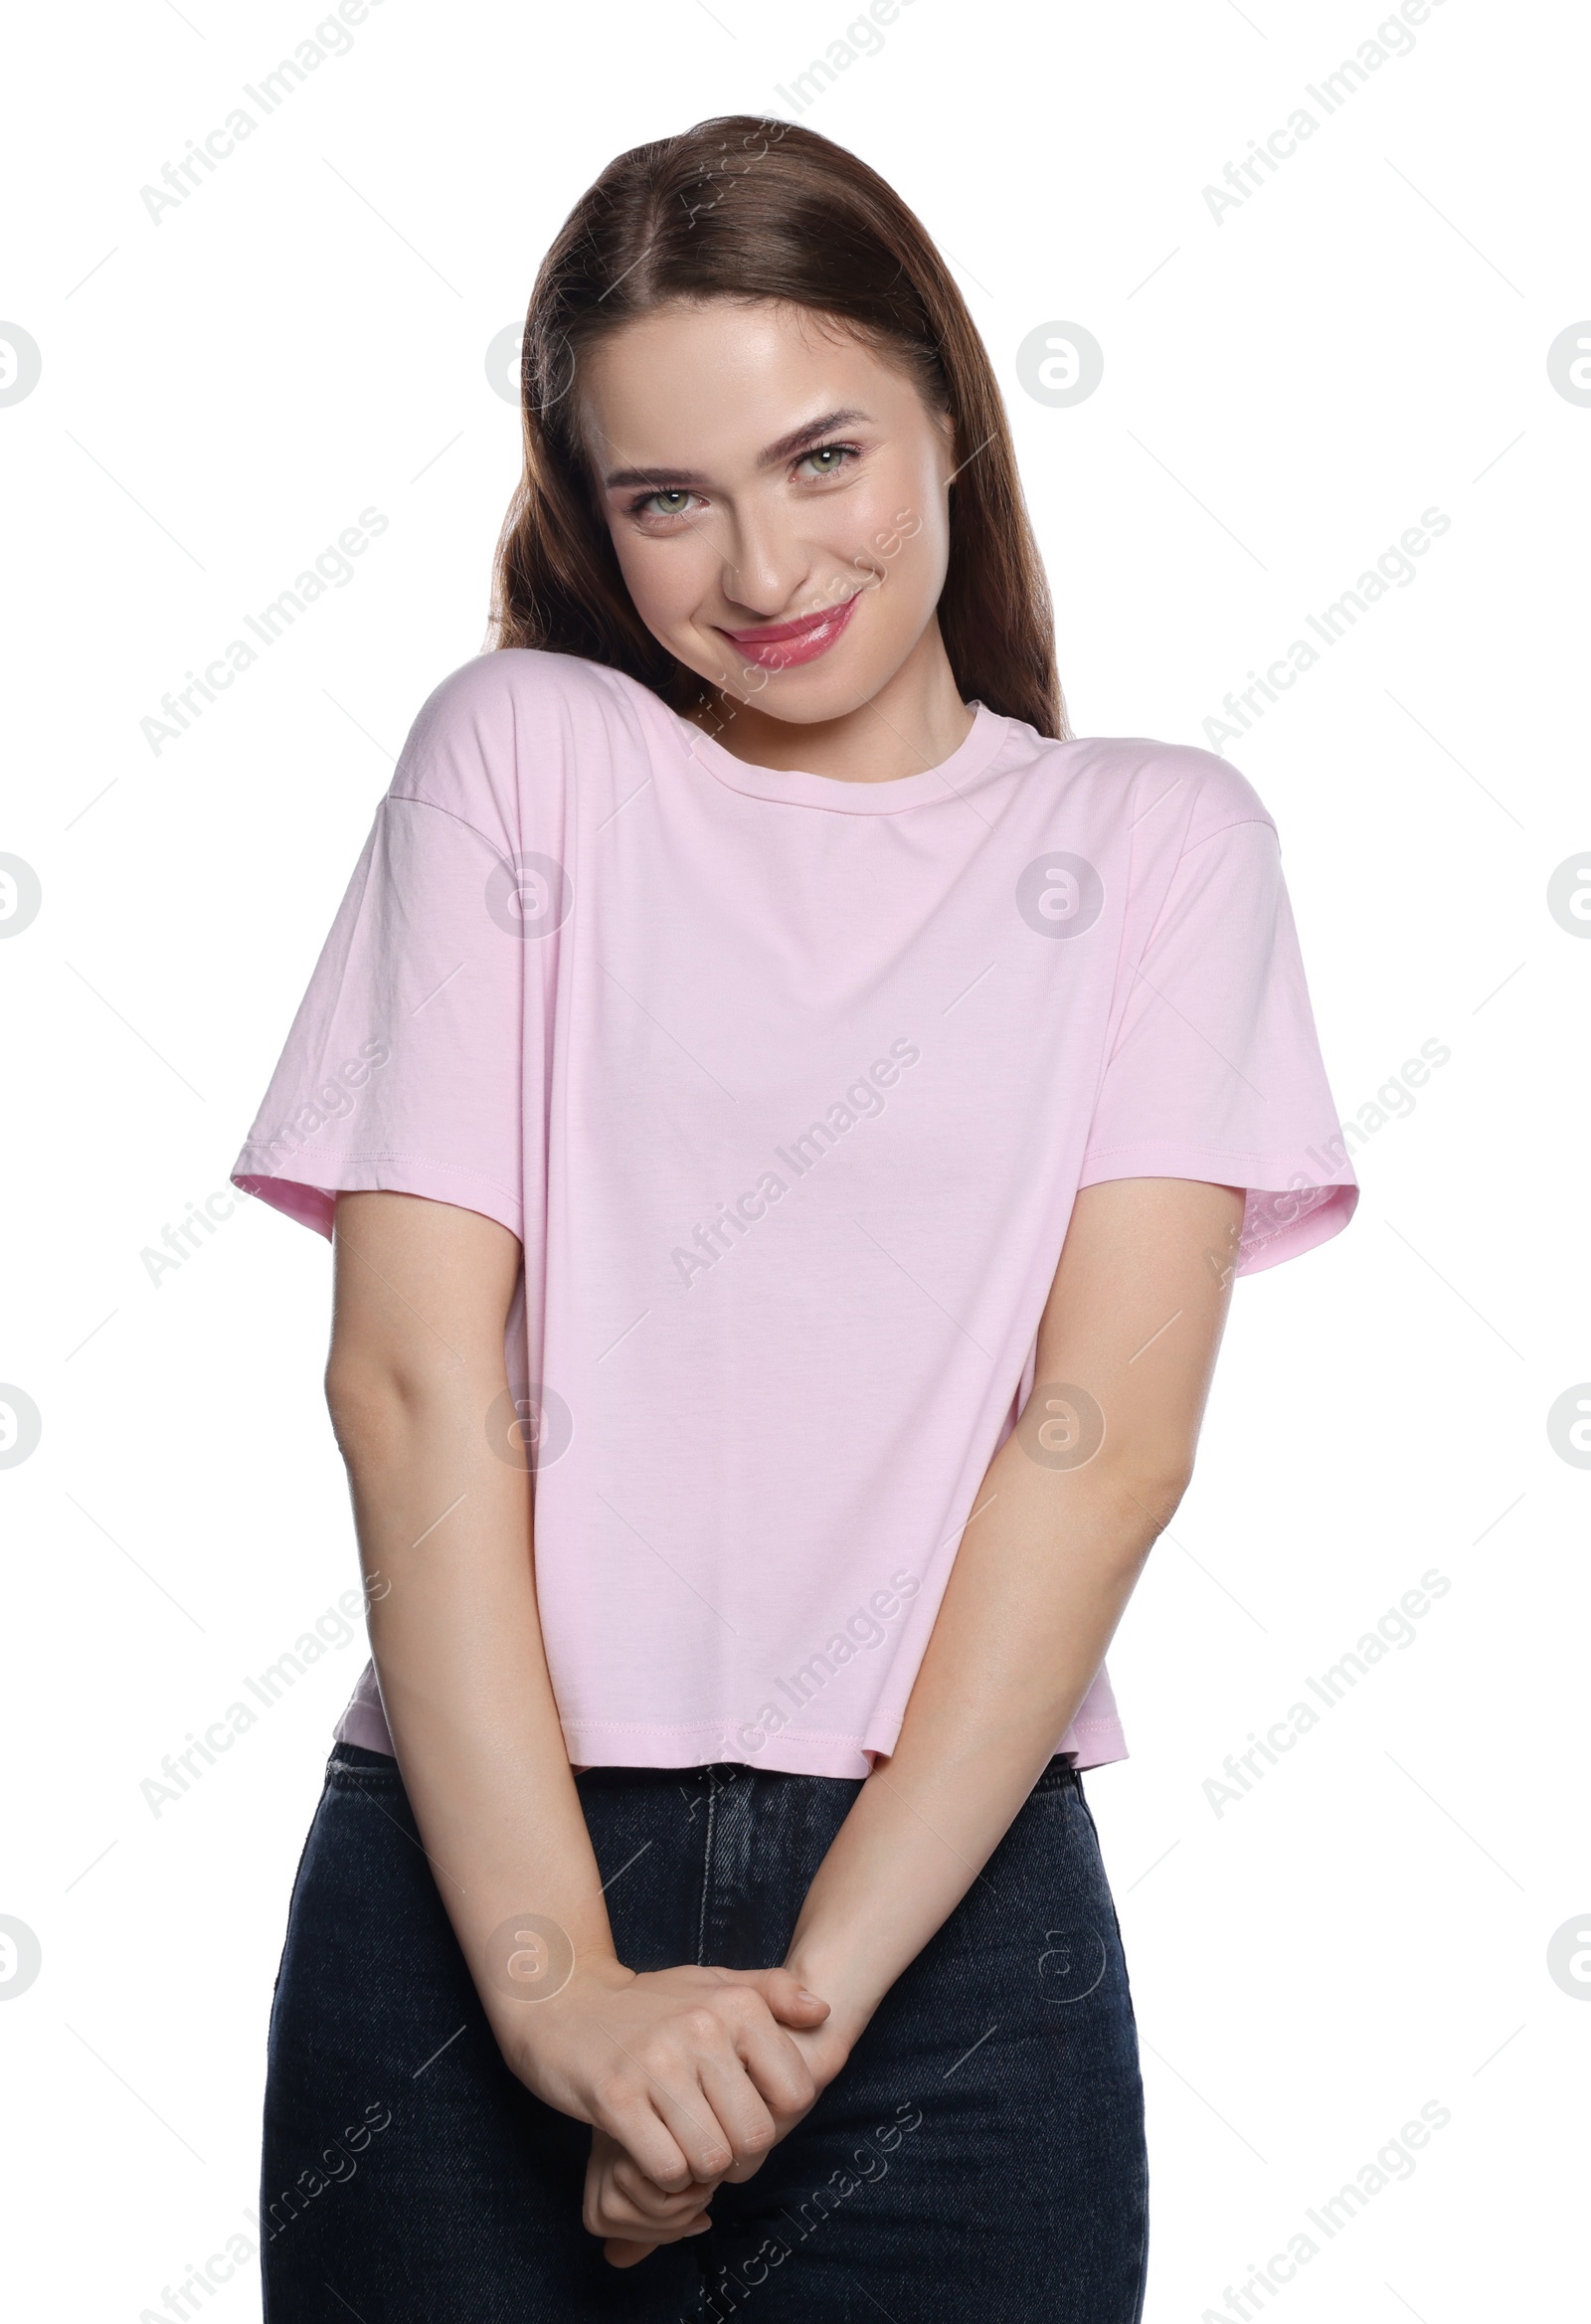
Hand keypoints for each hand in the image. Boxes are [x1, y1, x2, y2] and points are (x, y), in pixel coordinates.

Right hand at [583, 1987, 861, 2266]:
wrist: (560, 2000)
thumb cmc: (647, 2003)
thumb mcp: (712, 1982)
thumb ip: (772, 1993)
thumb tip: (822, 2010)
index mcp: (735, 2003)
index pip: (795, 2094)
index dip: (777, 2121)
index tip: (747, 2118)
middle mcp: (701, 2028)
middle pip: (753, 2136)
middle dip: (738, 2157)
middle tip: (715, 2147)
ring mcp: (656, 2063)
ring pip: (711, 2158)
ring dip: (700, 2171)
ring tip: (686, 2150)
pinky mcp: (615, 2097)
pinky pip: (667, 2168)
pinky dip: (667, 2177)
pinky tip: (656, 2153)